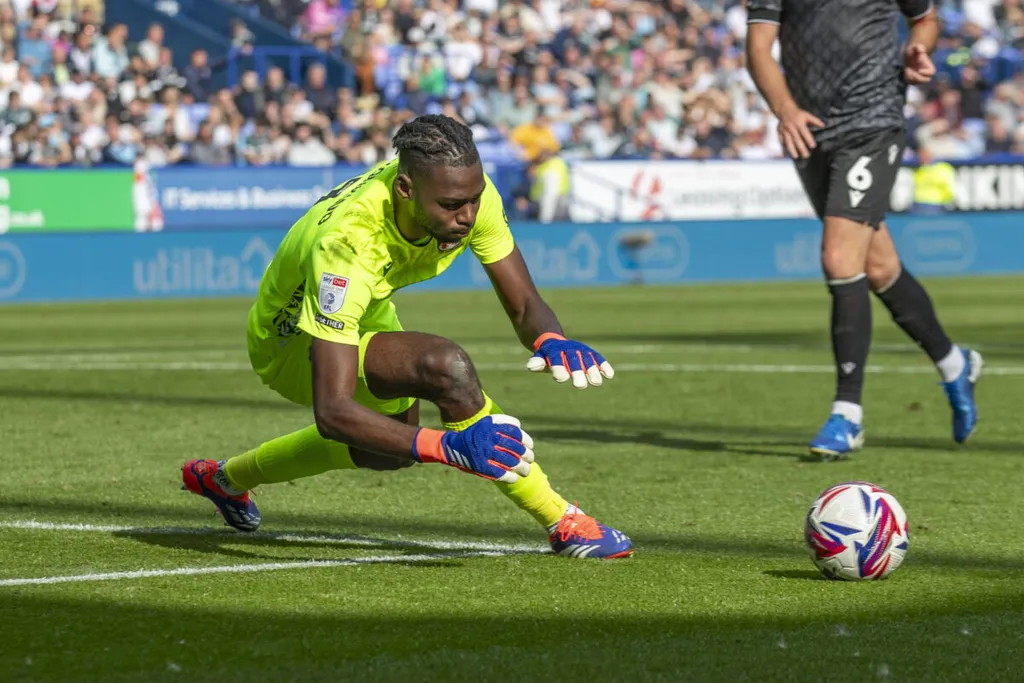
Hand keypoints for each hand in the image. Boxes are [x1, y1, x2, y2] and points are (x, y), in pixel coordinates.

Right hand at [411, 415, 534, 482]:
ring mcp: (486, 454)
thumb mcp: (485, 423)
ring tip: (526, 471)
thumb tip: (519, 427)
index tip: (530, 446)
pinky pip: (501, 474)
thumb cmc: (473, 435)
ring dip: (522, 468)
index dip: (526, 440)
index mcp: (492, 428)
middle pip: (516, 448)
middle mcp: (489, 440)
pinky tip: (514, 478)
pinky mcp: (482, 467)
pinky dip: (510, 477)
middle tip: (530, 459)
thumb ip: (502, 423)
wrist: (452, 447)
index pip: (516, 433)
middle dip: (527, 455)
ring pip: (511, 462)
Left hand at [527, 333, 614, 388]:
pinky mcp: (590, 353)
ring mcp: (581, 350)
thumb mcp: (539, 357)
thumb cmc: (546, 354)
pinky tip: (609, 375)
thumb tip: (531, 366)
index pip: (556, 359)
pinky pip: (598, 358)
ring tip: (596, 383)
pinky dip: (604, 366)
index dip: (558, 368)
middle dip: (578, 372)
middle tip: (580, 386)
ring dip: (593, 371)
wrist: (555, 340)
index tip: (561, 378)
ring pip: (588, 360)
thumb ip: (537, 362)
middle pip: (574, 360)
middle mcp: (569, 349)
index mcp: (555, 351)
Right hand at [777, 104, 823, 158]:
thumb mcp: (807, 115)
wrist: (784, 110)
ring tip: (796, 157)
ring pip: (788, 141)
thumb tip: (823, 125)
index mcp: (799, 123)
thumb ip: (815, 120)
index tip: (813, 146)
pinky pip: (781, 141)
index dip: (809, 139)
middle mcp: (791, 127)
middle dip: (801, 148)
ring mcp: (785, 131)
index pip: (804, 132)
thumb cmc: (797, 114)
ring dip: (792, 150)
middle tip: (806, 156)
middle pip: (797, 139)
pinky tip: (786, 154)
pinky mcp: (779, 133)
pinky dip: (783, 148)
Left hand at [903, 43, 934, 84]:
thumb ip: (919, 47)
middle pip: (925, 80)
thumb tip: (921, 50)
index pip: (931, 72)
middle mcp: (925, 73)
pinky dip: (906, 79)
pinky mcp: (912, 79)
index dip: (926, 73)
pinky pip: (910, 82)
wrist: (909, 54)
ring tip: (907, 70)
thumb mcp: (915, 46)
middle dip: (917, 78)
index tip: (919, 70)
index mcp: (929, 65)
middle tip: (910, 71)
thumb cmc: (914, 50)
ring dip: (910, 78)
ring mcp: (919, 77)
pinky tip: (905, 71)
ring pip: (916, 83)